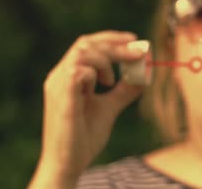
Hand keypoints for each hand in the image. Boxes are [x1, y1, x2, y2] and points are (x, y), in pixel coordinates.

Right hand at [29, 30, 144, 187]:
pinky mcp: (62, 96)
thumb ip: (123, 92)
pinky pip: (78, 71)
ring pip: (82, 52)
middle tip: (137, 53)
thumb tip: (143, 79)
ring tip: (111, 81)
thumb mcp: (109, 108)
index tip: (133, 39)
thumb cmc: (84, 136)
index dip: (111, 38)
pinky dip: (96, 74)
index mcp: (68, 76)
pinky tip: (102, 88)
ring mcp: (58, 85)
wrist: (69, 162)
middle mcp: (59, 76)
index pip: (87, 44)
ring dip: (106, 60)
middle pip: (86, 43)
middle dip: (116, 45)